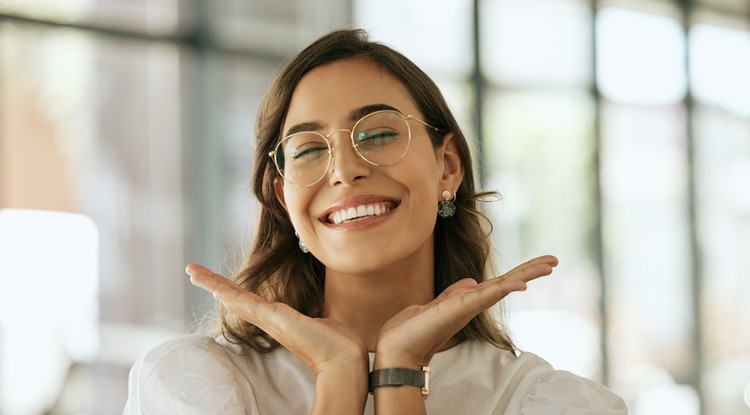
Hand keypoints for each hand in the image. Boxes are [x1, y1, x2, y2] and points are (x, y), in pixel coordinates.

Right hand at [186, 264, 367, 374]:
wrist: (343, 357)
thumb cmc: (336, 342)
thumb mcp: (320, 320)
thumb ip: (313, 315)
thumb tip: (319, 314)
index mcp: (277, 319)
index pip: (247, 300)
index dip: (230, 289)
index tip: (215, 281)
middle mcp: (269, 320)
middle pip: (234, 298)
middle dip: (212, 283)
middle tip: (191, 271)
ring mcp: (270, 320)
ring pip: (235, 298)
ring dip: (213, 283)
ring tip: (193, 272)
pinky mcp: (276, 320)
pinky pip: (248, 304)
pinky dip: (230, 294)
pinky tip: (216, 287)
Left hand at [374, 255, 557, 368]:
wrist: (397, 347)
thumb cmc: (414, 329)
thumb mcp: (437, 304)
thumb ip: (454, 293)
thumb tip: (470, 281)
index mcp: (469, 300)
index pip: (500, 282)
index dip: (520, 272)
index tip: (541, 262)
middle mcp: (473, 303)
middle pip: (508, 283)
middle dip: (531, 270)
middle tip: (555, 260)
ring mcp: (469, 306)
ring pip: (503, 286)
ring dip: (527, 274)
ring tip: (549, 265)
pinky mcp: (461, 308)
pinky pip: (487, 295)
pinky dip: (505, 289)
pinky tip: (521, 284)